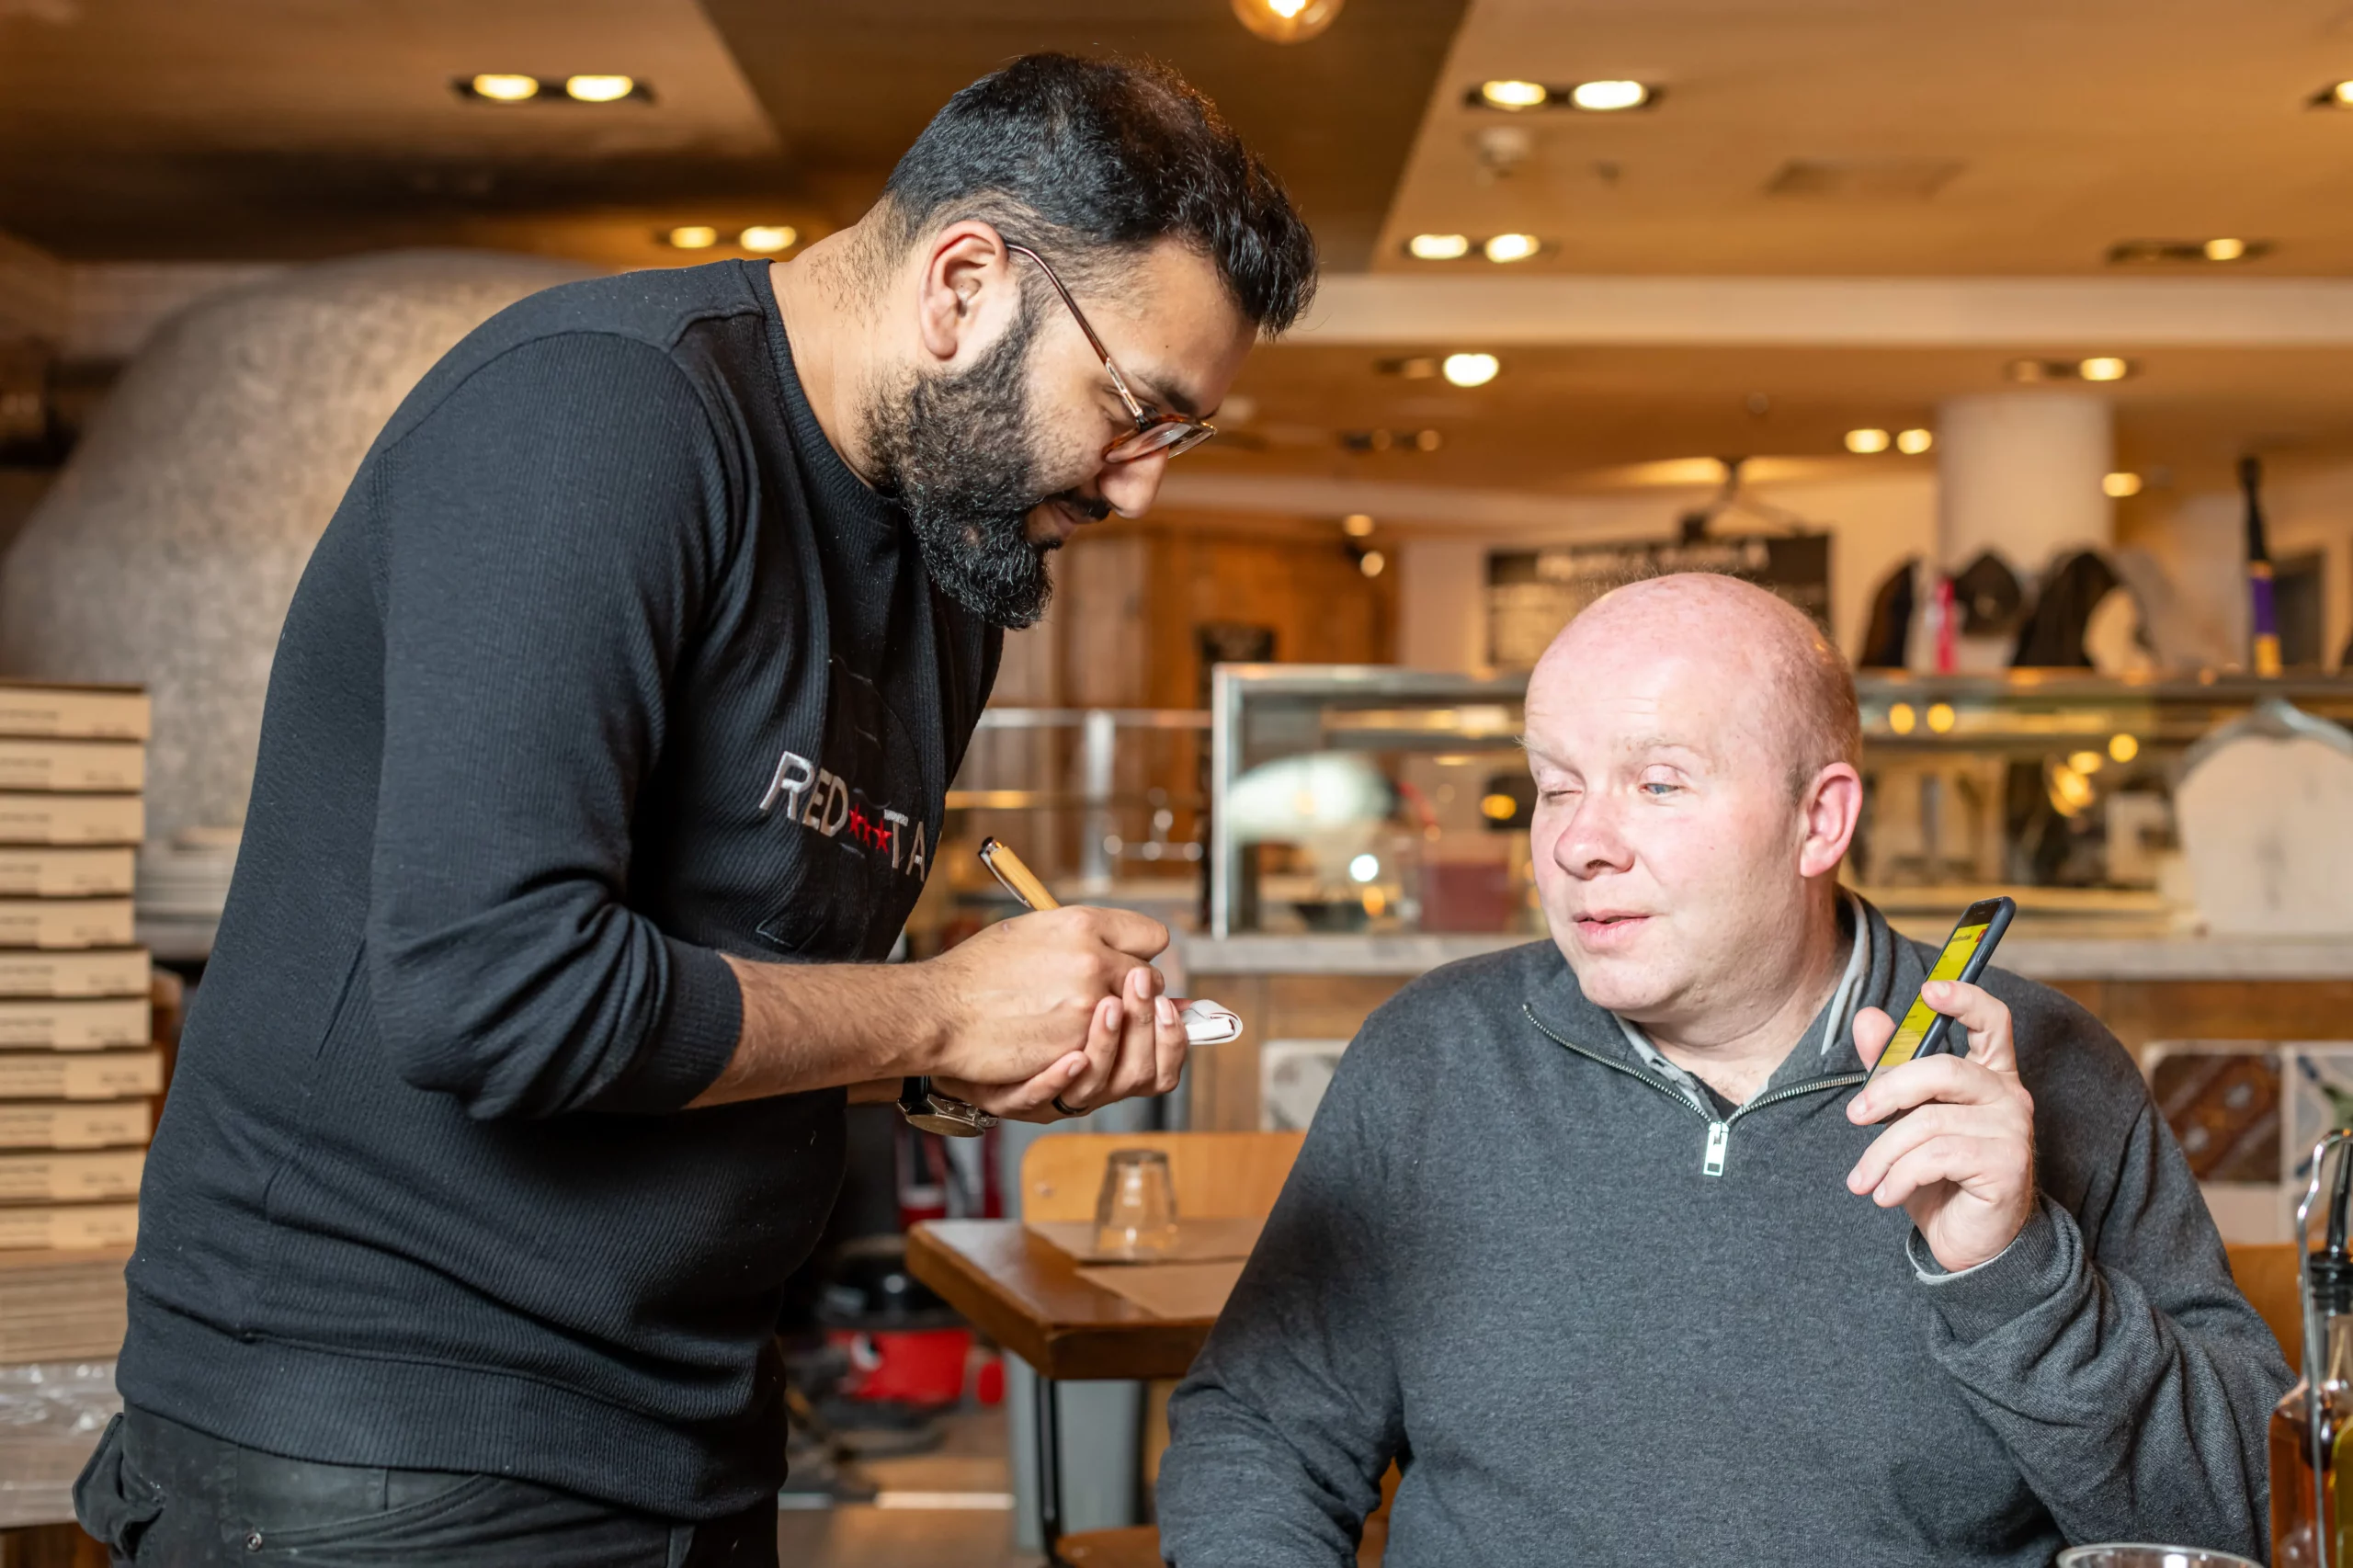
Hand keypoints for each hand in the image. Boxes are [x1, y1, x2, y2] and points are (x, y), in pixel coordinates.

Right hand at [917, 905, 1178, 1109]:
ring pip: (1134, 1021)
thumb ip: (1080, 935)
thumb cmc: (977, 972)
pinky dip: (1095, 1050)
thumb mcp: (1030, 930)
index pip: (1150, 936)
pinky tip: (1074, 1046)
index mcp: (1082, 924)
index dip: (1141, 953)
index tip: (1131, 964)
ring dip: (1120, 1025)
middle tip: (1111, 999)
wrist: (940, 1012)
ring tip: (1092, 1025)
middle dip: (1134, 992)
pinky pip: (1108, 1051)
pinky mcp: (1077, 1045)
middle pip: (1148, 981)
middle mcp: (1092, 960)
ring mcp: (1088, 1005)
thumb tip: (1114, 945)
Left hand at [935, 966, 1189, 1123]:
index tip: (1169, 998)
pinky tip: (1072, 1056)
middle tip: (1144, 986)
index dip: (1172, 1037)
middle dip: (1147, 1032)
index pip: (1160, 1068)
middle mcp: (1082, 1083)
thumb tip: (1153, 962)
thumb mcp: (1062, 982)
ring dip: (1109, 1047)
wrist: (939, 1021)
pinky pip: (1038, 1098)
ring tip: (1108, 1007)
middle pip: (1139, 1076)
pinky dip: (1057, 1079)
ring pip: (1095, 1088)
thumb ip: (1108, 980)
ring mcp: (1048, 1092)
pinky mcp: (1010, 1096)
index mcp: (1104, 1061)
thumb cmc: (1004, 999)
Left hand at [1845, 979, 2037, 1272]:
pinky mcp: (2007, 1164)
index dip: (1965, 999)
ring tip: (1864, 1181)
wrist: (1967, 1242)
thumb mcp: (1905, 1119)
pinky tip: (1886, 1195)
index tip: (1930, 989)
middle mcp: (2008, 1095)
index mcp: (1988, 1073)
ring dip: (1883, 1154)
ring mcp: (2013, 1129)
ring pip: (1929, 1121)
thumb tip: (1867, 1018)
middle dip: (1887, 1091)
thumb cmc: (1938, 1176)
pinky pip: (1937, 1156)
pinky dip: (1900, 1176)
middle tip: (1854, 1117)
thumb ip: (1889, 1069)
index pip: (1992, 1021)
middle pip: (1942, 1068)